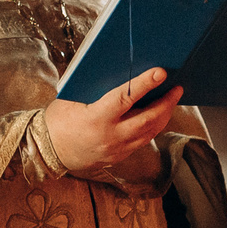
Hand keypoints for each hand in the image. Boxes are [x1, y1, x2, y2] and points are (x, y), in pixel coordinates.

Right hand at [43, 70, 183, 182]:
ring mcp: (117, 149)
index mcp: (96, 119)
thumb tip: (120, 71)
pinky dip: (153, 127)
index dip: (145, 84)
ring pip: (149, 132)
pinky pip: (142, 141)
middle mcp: (110, 136)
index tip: (161, 73)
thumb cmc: (59, 120)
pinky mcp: (119, 156)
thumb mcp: (72, 100)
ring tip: (172, 100)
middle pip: (147, 119)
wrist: (50, 151)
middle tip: (177, 88)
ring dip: (164, 115)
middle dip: (166, 102)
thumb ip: (96, 88)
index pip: (126, 98)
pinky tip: (158, 116)